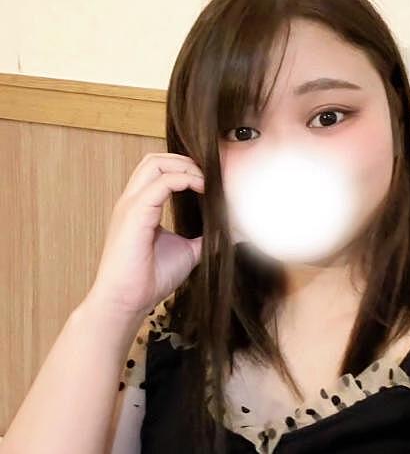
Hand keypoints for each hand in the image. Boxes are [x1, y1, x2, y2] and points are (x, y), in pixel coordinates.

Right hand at [84, 152, 204, 317]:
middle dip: (185, 161)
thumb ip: (206, 237)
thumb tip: (232, 232)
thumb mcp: (188, 252)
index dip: (186, 168)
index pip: (159, 170)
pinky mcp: (134, 214)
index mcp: (141, 207)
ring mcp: (131, 205)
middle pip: (154, 159)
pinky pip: (160, 183)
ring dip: (185, 166)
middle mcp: (133, 201)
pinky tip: (202, 189)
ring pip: (154, 163)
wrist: (127, 301)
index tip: (212, 180)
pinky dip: (184, 179)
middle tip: (210, 177)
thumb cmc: (150, 279)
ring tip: (206, 181)